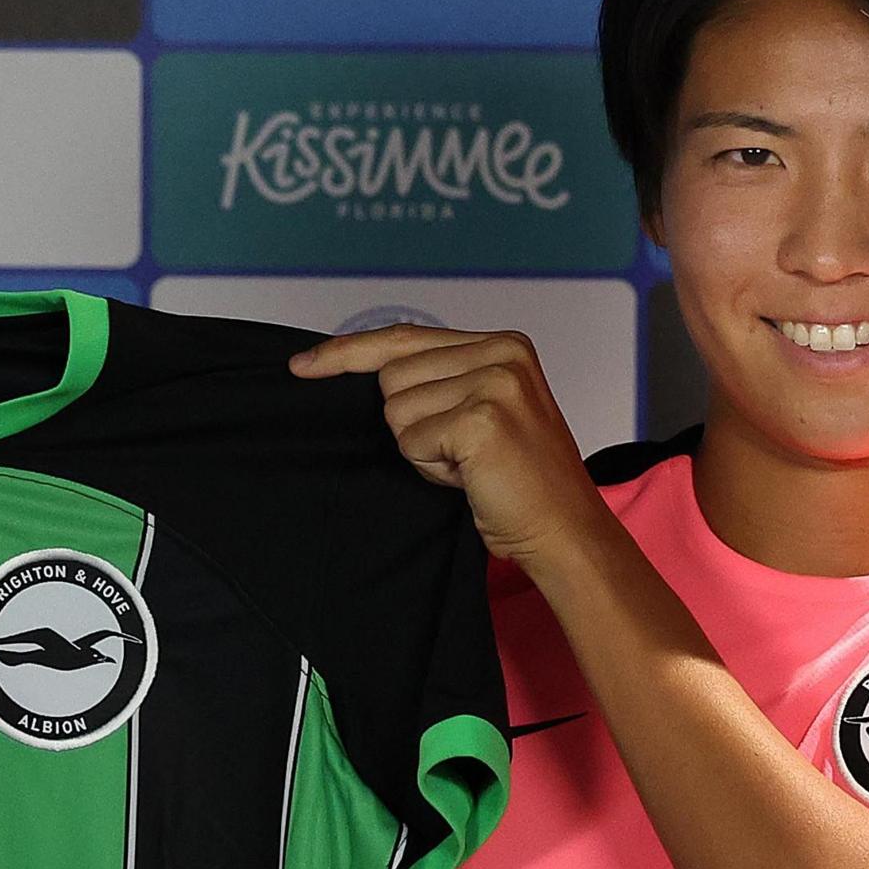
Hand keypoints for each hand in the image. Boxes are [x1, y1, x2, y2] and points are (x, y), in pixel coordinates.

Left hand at [289, 325, 603, 568]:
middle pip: (392, 376)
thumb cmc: (521, 483)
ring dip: (423, 450)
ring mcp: (494, 382)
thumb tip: (369, 372)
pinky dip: (432, 469)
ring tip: (471, 465)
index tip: (303, 364)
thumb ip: (440, 382)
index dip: (349, 352)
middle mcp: (501, 352)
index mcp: (502, 344)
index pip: (404, 337)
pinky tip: (472, 476)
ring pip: (397, 410)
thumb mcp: (482, 412)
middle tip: (462, 453)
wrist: (565, 531)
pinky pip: (411, 441)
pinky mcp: (481, 418)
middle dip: (412, 424)